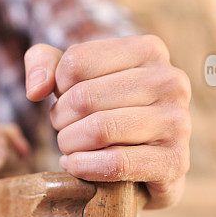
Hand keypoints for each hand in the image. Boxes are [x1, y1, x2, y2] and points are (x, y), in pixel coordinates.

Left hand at [24, 35, 190, 208]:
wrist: (143, 164)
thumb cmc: (104, 110)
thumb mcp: (72, 76)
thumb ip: (43, 63)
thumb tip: (36, 89)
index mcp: (149, 49)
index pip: (76, 61)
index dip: (57, 86)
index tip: (64, 99)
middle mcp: (171, 80)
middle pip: (84, 96)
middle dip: (60, 119)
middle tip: (63, 129)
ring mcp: (178, 121)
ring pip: (99, 129)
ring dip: (69, 144)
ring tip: (69, 147)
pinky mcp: (175, 161)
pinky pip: (116, 163)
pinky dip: (84, 167)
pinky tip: (75, 165)